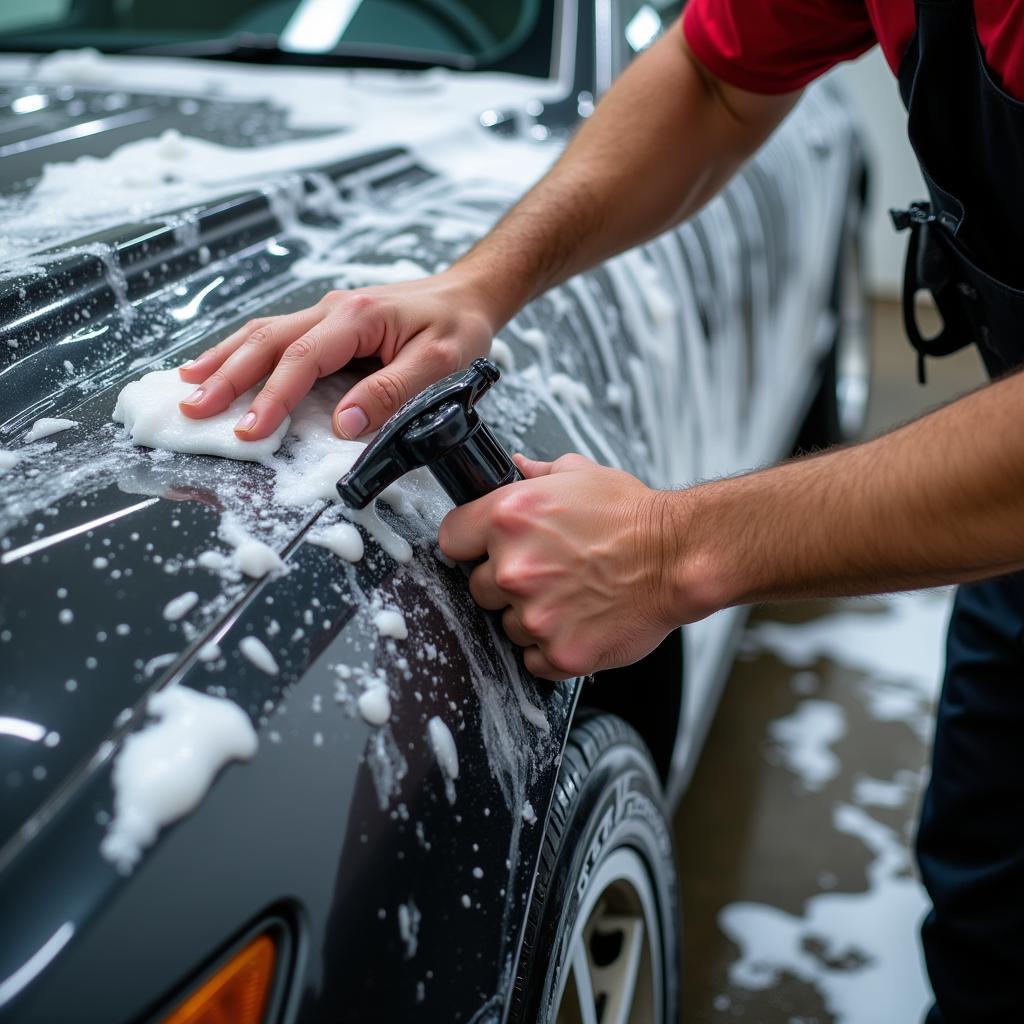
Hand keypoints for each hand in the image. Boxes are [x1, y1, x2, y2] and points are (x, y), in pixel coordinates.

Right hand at [177, 270, 494, 439]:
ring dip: (224, 360)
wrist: (468, 293)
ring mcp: (326, 313)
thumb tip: (345, 425)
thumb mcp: (441, 363)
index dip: (272, 397)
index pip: (302, 359)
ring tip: (187, 385)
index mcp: (358, 317)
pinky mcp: (328, 323)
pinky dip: (243, 352)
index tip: (249, 430)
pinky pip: (276, 336)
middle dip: (227, 376)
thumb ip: (393, 391)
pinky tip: (219, 365)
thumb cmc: (459, 326)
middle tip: (193, 408)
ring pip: (263, 333)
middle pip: (267, 341)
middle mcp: (333, 309)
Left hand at [438, 453, 679, 680]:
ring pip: (506, 625)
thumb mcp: (581, 475)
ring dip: (531, 615)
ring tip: (571, 595)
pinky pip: (533, 659)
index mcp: (509, 517)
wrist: (678, 557)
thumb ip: (539, 474)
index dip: (469, 544)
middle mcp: (515, 568)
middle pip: (478, 587)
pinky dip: (551, 648)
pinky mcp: (559, 652)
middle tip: (547, 571)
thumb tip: (516, 466)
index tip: (484, 549)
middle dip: (506, 581)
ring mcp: (536, 615)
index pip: (451, 539)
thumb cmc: (633, 517)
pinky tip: (578, 622)